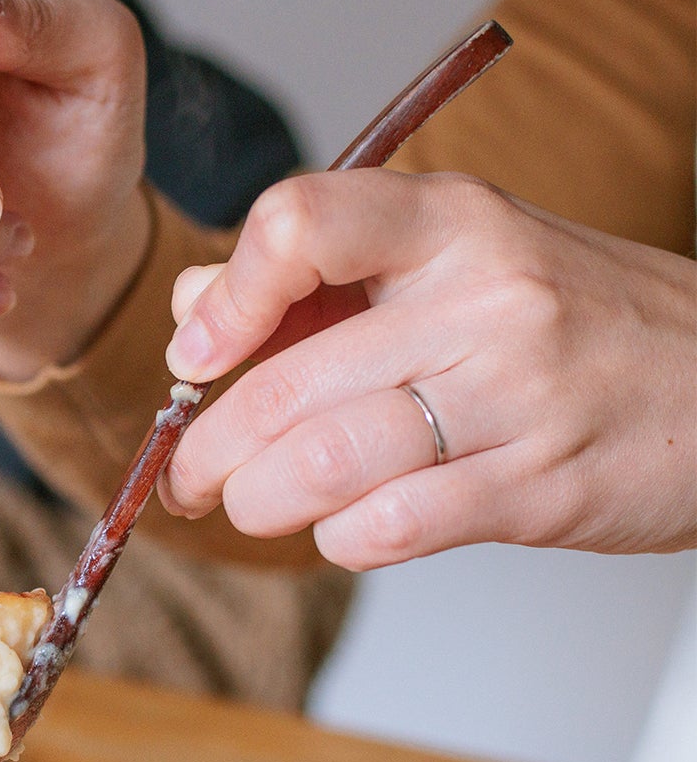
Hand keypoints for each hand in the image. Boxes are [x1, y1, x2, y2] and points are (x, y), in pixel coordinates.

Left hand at [161, 170, 696, 567]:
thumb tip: (197, 301)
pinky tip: (346, 526)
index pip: (298, 223)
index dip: (223, 298)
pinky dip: (339, 539)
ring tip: (253, 505)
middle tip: (190, 474)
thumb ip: (324, 274)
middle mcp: (484, 298)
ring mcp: (518, 395)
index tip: (199, 354)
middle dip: (206, 450)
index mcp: (451, 222)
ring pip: (320, 465)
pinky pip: (388, 528)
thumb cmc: (572, 321)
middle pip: (282, 384)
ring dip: (258, 502)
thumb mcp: (459, 258)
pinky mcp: (540, 487)